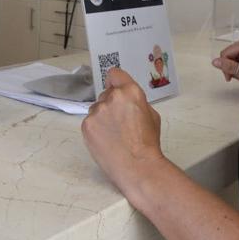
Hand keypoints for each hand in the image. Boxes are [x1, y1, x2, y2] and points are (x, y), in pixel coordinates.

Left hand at [81, 67, 167, 199]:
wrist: (137, 166)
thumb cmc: (148, 143)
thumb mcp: (151, 115)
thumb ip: (136, 101)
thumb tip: (126, 100)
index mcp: (130, 92)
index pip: (115, 74)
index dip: (116, 81)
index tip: (116, 88)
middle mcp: (112, 97)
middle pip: (106, 93)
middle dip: (111, 103)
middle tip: (119, 121)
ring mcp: (97, 111)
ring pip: (97, 108)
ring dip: (102, 116)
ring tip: (113, 134)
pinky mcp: (87, 125)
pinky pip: (90, 121)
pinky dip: (96, 128)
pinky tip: (106, 140)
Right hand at [211, 37, 238, 86]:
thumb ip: (229, 67)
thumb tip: (215, 62)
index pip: (225, 53)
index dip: (225, 66)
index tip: (230, 77)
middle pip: (227, 55)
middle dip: (230, 67)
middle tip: (238, 77)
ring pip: (230, 58)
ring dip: (234, 68)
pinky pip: (234, 58)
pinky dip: (237, 67)